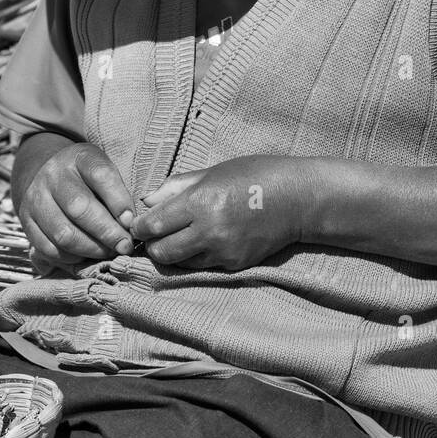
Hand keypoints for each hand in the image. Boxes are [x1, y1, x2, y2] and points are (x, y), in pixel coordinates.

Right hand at [17, 140, 136, 266]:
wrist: (46, 171)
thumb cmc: (86, 177)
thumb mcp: (104, 171)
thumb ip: (117, 193)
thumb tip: (128, 225)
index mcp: (80, 157)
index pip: (101, 175)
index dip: (119, 201)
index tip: (131, 222)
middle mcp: (54, 175)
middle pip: (80, 208)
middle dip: (107, 232)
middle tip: (125, 245)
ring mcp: (36, 198)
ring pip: (63, 233)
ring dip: (91, 249)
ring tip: (108, 252)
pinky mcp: (25, 220)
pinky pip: (47, 247)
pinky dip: (69, 258)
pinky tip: (84, 256)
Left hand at [129, 156, 312, 270]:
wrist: (298, 199)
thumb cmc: (255, 175)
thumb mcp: (212, 171)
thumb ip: (176, 187)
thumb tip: (146, 201)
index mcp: (200, 202)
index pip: (152, 225)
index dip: (139, 227)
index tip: (138, 224)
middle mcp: (209, 231)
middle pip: (161, 252)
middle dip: (153, 244)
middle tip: (157, 233)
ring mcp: (223, 251)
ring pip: (180, 263)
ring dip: (174, 252)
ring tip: (183, 236)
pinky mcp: (235, 265)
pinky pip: (203, 266)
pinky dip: (198, 256)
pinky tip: (207, 240)